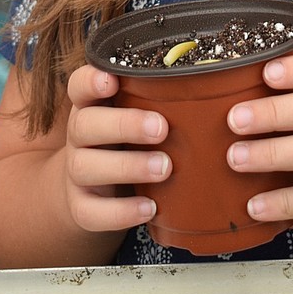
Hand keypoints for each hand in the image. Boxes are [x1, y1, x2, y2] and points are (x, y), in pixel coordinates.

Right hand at [63, 64, 171, 233]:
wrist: (99, 190)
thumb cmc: (131, 140)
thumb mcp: (139, 114)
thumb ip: (161, 100)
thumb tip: (217, 89)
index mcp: (93, 105)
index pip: (79, 86)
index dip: (90, 81)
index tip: (111, 81)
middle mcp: (79, 135)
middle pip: (83, 124)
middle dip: (124, 125)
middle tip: (162, 129)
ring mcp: (75, 172)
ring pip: (85, 167)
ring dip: (127, 167)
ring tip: (165, 168)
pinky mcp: (80, 206)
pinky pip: (91, 212)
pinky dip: (120, 212)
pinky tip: (150, 207)